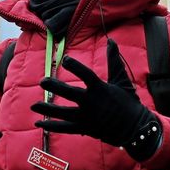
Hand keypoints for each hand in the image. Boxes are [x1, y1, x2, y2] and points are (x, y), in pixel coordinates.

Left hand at [32, 39, 160, 160]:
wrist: (136, 128)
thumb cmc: (129, 102)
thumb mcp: (122, 80)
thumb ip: (113, 60)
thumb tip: (111, 40)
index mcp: (101, 89)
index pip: (86, 75)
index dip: (76, 66)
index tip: (65, 59)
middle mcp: (92, 103)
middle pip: (71, 94)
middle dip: (56, 87)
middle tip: (42, 81)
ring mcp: (88, 118)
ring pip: (64, 114)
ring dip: (48, 110)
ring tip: (33, 106)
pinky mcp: (85, 129)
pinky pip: (66, 129)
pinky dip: (52, 126)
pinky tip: (39, 123)